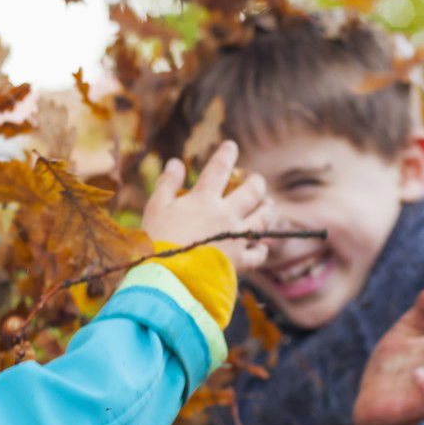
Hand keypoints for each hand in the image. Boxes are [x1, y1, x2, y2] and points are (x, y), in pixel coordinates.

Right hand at [141, 141, 270, 272]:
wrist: (169, 278)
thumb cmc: (157, 242)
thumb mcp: (155, 208)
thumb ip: (167, 184)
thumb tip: (176, 162)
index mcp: (204, 199)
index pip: (219, 169)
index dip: (226, 154)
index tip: (231, 146)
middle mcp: (226, 215)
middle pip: (252, 191)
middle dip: (256, 182)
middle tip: (256, 180)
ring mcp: (236, 238)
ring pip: (263, 218)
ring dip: (268, 209)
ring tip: (268, 204)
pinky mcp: (240, 262)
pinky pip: (259, 253)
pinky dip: (261, 248)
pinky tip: (260, 246)